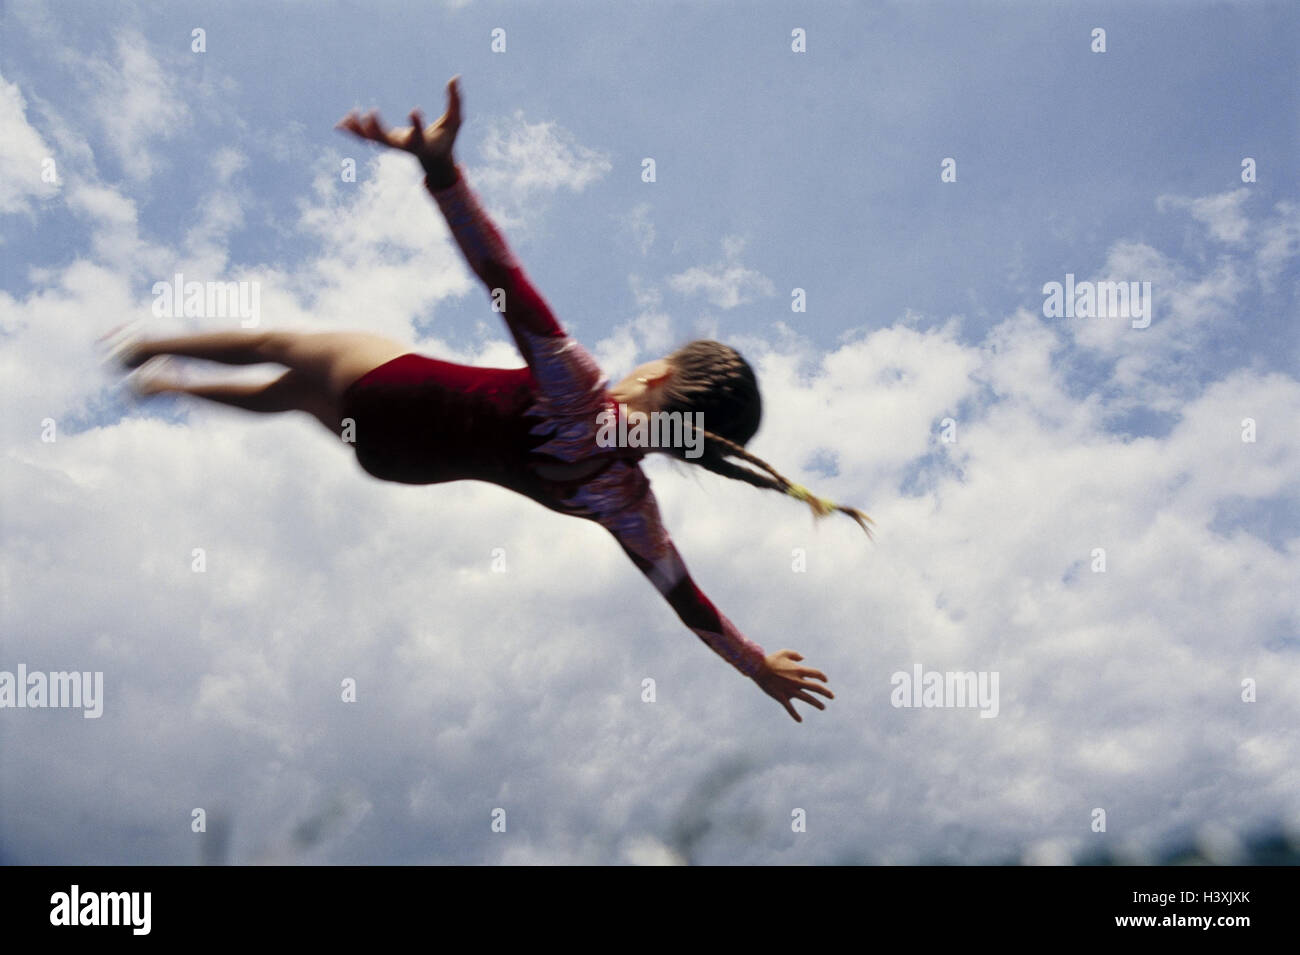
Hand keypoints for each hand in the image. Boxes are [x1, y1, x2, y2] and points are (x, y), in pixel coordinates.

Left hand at [336, 74, 461, 167]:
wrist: (434, 160)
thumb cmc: (446, 138)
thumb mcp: (455, 122)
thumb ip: (455, 101)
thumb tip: (455, 77)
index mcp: (421, 143)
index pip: (418, 134)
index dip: (416, 123)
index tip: (414, 110)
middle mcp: (404, 147)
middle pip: (387, 141)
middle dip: (377, 129)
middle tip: (370, 113)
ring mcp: (393, 146)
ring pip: (372, 140)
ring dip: (360, 129)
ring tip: (350, 114)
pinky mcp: (386, 143)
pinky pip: (367, 139)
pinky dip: (354, 131)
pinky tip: (342, 122)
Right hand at [753, 649, 832, 721]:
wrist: (758, 668)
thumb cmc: (771, 660)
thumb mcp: (784, 652)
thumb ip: (795, 654)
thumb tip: (803, 658)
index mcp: (798, 670)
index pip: (816, 674)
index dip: (822, 676)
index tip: (825, 680)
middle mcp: (797, 681)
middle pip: (816, 688)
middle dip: (825, 692)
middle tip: (832, 696)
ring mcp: (790, 690)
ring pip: (807, 698)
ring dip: (816, 703)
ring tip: (823, 707)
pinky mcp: (782, 697)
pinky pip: (790, 708)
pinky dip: (795, 715)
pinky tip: (800, 720)